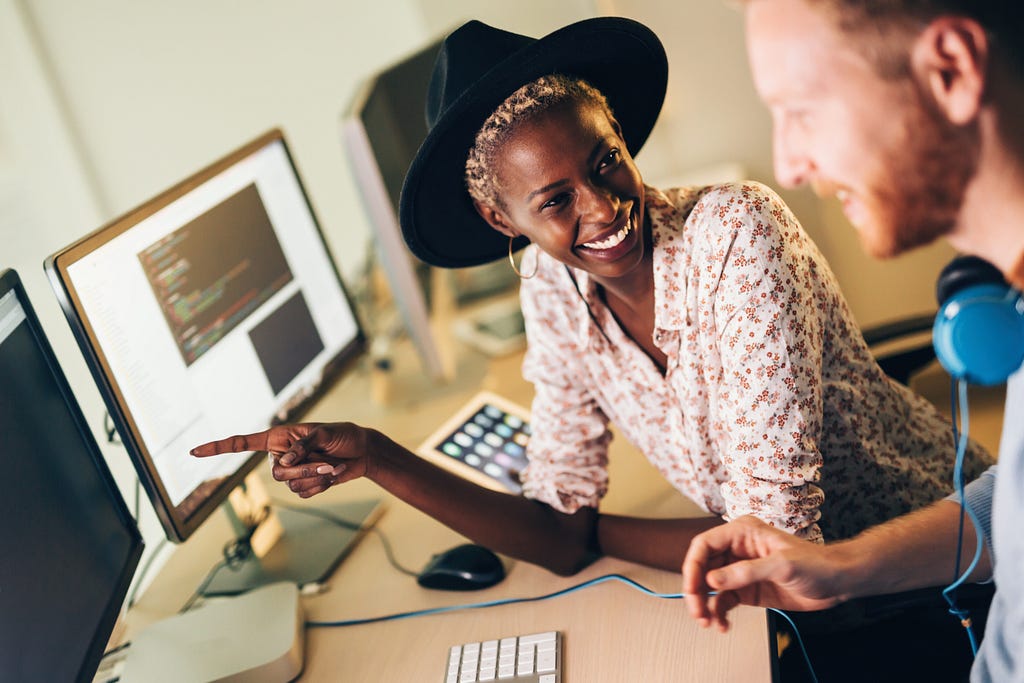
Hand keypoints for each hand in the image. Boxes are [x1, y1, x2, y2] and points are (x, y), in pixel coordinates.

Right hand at [191, 422, 371, 497]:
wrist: (361, 453)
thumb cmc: (342, 436)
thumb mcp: (323, 434)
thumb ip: (303, 446)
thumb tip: (284, 462)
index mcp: (277, 438)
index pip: (242, 443)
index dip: (217, 447)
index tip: (193, 451)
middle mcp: (279, 456)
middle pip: (277, 473)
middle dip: (303, 470)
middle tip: (326, 462)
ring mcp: (291, 473)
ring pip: (292, 486)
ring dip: (316, 477)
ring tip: (332, 466)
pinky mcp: (303, 486)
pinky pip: (304, 494)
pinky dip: (321, 486)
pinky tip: (332, 475)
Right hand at [681, 515, 846, 631]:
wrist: (837, 582)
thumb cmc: (816, 564)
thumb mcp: (782, 565)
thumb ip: (746, 572)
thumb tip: (713, 580)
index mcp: (742, 533)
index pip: (705, 545)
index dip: (693, 565)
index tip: (692, 587)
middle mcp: (737, 550)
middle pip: (702, 567)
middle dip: (696, 590)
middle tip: (697, 611)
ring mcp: (740, 571)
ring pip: (709, 587)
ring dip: (705, 605)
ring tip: (708, 622)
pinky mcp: (746, 589)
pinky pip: (723, 601)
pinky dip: (719, 614)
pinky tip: (723, 624)